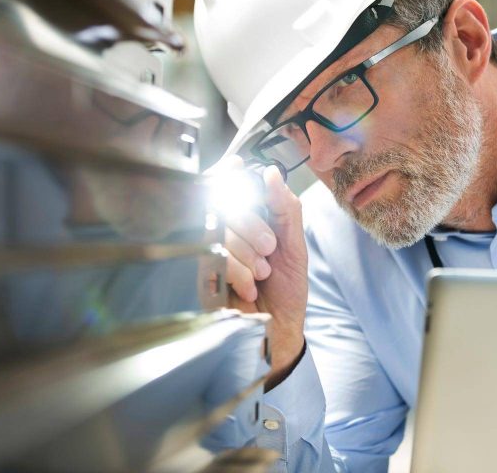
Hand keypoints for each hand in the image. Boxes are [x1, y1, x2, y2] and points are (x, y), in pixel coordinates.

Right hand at [214, 157, 308, 388]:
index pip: (228, 189)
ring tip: (262, 275)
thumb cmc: (286, 291)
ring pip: (219, 232)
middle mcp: (225, 235)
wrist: (280, 331)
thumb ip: (285, 209)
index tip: (236, 164)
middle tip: (270, 248)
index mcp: (246, 223)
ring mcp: (211, 255)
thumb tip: (272, 173)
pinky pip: (214, 259)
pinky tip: (248, 288)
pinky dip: (237, 272)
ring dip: (247, 253)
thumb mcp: (294, 247)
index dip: (227, 173)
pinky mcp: (202, 278)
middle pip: (223, 207)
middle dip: (251, 225)